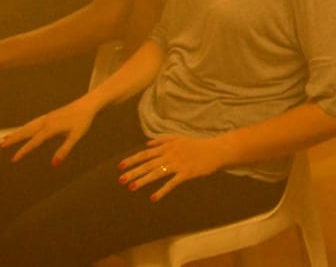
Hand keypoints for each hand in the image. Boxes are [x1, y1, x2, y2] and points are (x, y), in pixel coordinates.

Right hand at [1, 97, 100, 164]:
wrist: (87, 105)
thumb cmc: (83, 121)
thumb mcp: (75, 137)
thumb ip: (64, 150)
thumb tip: (54, 164)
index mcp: (50, 129)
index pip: (33, 143)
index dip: (23, 152)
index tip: (13, 159)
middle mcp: (45, 122)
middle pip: (25, 132)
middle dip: (13, 139)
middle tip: (1, 146)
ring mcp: (47, 118)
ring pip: (28, 126)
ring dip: (17, 132)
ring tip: (7, 138)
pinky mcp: (49, 115)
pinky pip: (33, 122)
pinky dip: (25, 127)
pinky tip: (24, 129)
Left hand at [117, 134, 233, 201]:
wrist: (216, 150)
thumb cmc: (197, 145)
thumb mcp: (179, 138)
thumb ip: (162, 140)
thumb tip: (147, 144)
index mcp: (167, 146)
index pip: (145, 154)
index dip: (132, 160)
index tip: (120, 166)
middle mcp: (170, 154)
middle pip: (148, 164)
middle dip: (133, 172)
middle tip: (121, 180)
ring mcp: (178, 164)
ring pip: (157, 173)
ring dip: (143, 180)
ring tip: (131, 188)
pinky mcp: (186, 173)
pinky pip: (172, 183)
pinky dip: (162, 190)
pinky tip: (153, 198)